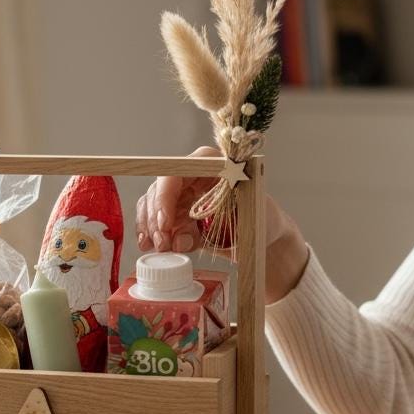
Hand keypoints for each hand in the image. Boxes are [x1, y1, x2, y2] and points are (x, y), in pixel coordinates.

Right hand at [135, 146, 309, 302]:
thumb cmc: (262, 218)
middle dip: (157, 220)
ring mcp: (182, 193)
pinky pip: (153, 218)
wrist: (265, 233)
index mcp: (211, 164)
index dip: (164, 198)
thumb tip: (182, 238)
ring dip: (152, 229)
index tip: (165, 224)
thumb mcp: (247, 214)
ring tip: (164, 250)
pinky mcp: (176, 211)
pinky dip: (149, 232)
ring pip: (152, 206)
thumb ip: (214, 222)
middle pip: (159, 191)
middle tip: (164, 245)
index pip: (176, 172)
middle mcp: (192, 174)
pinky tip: (148, 245)